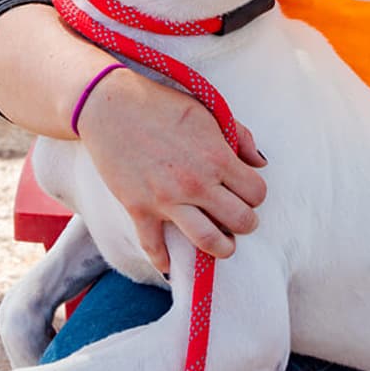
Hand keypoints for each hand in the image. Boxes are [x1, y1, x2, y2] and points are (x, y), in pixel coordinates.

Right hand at [76, 67, 266, 273]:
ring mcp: (166, 199)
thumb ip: (240, 136)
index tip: (246, 192)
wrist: (109, 105)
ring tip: (222, 245)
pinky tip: (171, 265)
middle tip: (239, 221)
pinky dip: (164, 262)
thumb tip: (260, 163)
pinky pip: (155, 248)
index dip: (255, 195)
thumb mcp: (209, 112)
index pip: (257, 193)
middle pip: (241, 221)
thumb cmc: (162, 104)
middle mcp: (196, 182)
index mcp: (217, 157)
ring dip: (221, 249)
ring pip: (209, 242)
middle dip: (246, 223)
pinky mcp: (138, 209)